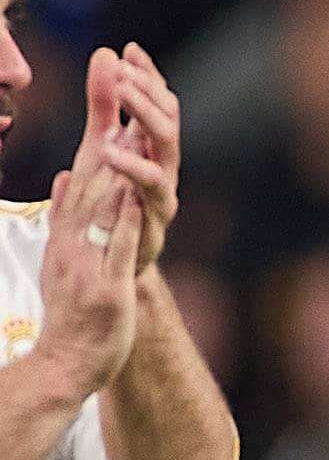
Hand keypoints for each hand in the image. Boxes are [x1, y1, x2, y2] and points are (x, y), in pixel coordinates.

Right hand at [35, 118, 140, 396]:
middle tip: (117, 96)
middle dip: (103, 139)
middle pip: (88, 184)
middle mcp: (71, 244)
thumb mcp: (60, 258)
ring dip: (115, 172)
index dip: (94, 138)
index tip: (105, 102)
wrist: (64, 363)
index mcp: (64, 236)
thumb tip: (65, 176)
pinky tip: (136, 198)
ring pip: (101, 212)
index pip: (80, 179)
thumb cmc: (71, 313)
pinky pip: (116, 252)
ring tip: (130, 131)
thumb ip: (64, 217)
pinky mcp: (105, 290)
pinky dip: (125, 224)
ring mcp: (86, 266)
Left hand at [92, 45, 176, 272]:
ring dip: (146, 119)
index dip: (148, 76)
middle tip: (124, 73)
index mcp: (153, 149)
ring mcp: (163, 192)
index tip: (130, 50)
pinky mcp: (154, 217)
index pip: (160, 103)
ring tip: (120, 98)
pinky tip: (111, 152)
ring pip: (166, 147)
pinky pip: (151, 188)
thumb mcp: (100, 147)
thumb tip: (106, 53)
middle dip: (148, 94)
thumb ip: (104, 105)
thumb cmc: (110, 206)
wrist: (113, 267)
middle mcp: (165, 167)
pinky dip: (134, 168)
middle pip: (168, 120)